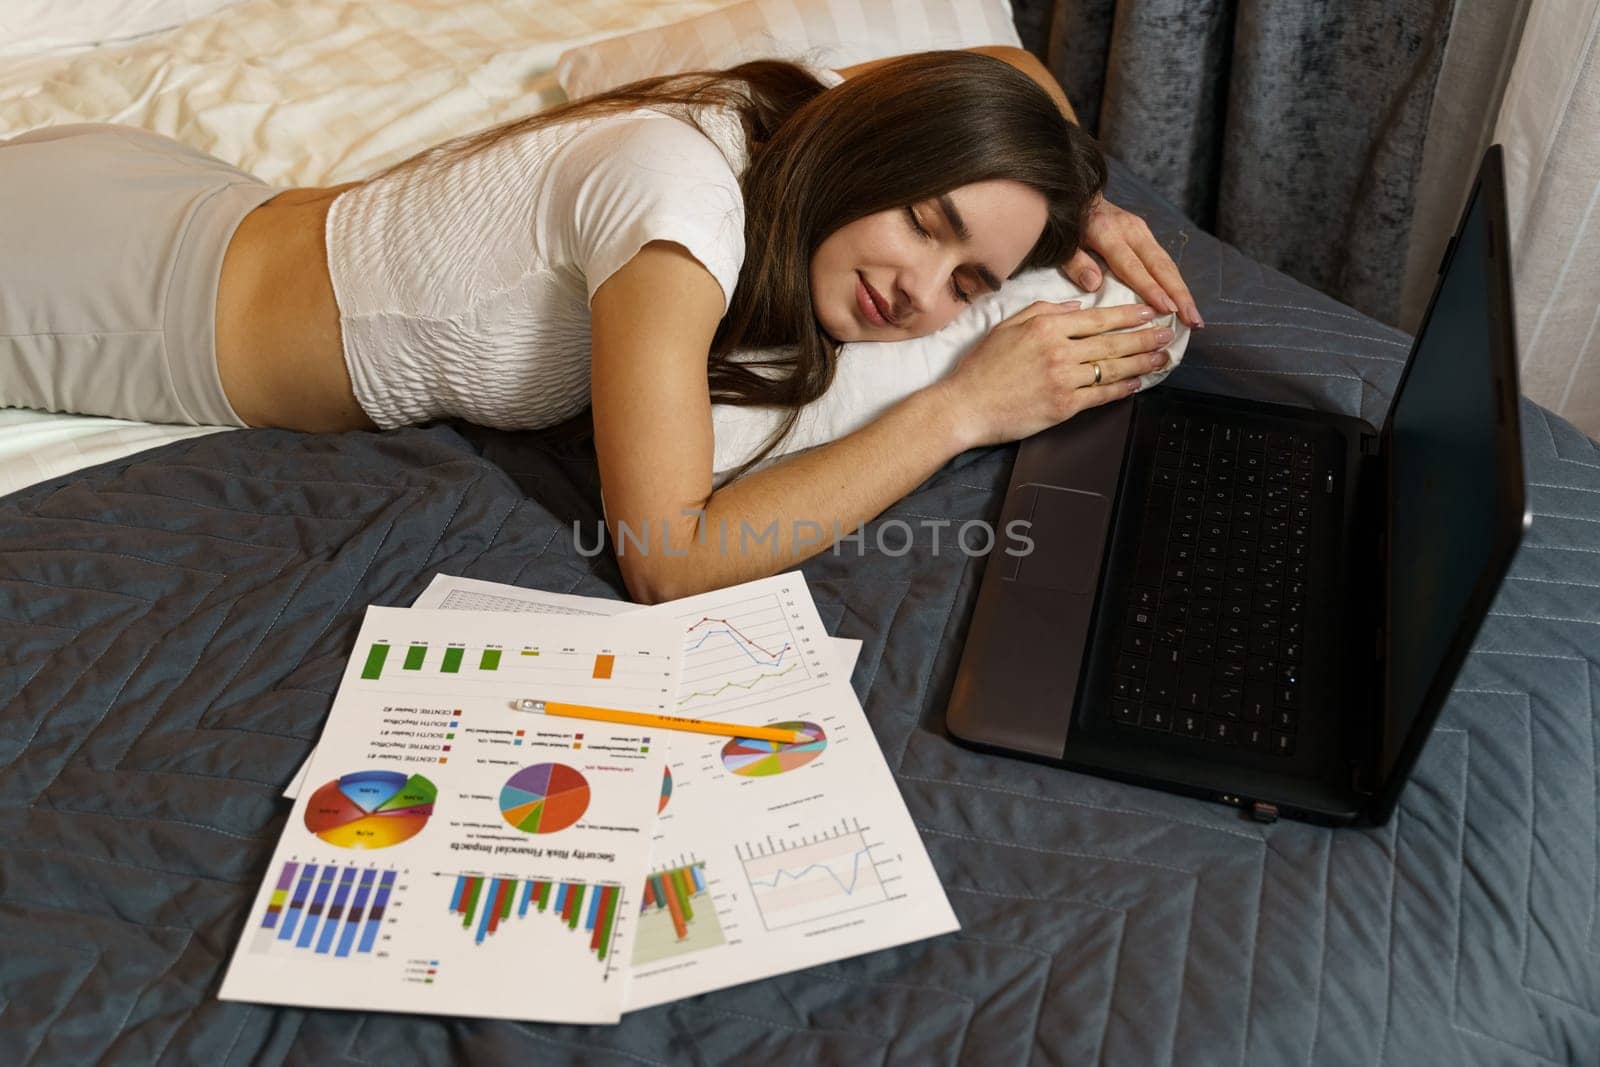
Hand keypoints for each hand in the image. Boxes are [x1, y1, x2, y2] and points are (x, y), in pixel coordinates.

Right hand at [934, 299, 1173, 449]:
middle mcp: (1059, 350)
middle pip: (1113, 342)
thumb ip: (1043, 310)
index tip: (1149, 312)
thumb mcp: (1007, 326)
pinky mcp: (1064, 406)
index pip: (1098, 318)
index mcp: (1047, 326)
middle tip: (1169, 333)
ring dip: (1142, 362)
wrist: (965, 406)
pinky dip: (1122, 388)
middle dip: (1146, 336)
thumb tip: (1076, 306)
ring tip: (1163, 357)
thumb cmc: (981, 367)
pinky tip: (1137, 383)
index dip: (1128, 315)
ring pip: (1113, 367)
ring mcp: (1063, 379)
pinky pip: (1101, 395)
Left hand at [1062, 195, 1203, 328]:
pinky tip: (1183, 300)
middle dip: (1179, 295)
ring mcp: (1141, 230)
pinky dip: (1175, 282)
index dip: (1151, 288)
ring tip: (1194, 316)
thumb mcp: (1062, 243)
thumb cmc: (1066, 225)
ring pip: (1167, 264)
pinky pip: (1163, 261)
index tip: (1167, 309)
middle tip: (1193, 320)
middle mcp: (1131, 229)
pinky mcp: (1145, 233)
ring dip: (1182, 291)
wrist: (1077, 195)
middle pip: (1160, 265)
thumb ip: (1075, 263)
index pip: (1132, 266)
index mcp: (1107, 232)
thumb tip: (1094, 284)